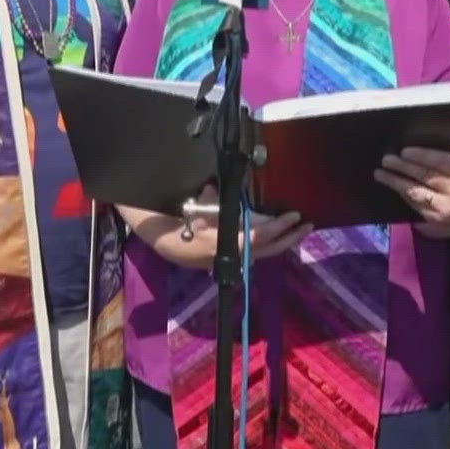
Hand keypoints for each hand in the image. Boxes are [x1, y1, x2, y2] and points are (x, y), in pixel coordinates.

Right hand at [129, 185, 310, 271]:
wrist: (142, 230)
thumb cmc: (159, 212)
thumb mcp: (181, 202)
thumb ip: (205, 199)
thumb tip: (220, 188)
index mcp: (208, 244)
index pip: (249, 239)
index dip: (273, 229)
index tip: (292, 216)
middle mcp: (216, 256)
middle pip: (259, 252)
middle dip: (285, 239)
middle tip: (307, 225)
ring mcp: (216, 259)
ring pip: (255, 254)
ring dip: (278, 242)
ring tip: (299, 230)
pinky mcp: (217, 257)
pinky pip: (246, 251)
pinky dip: (264, 243)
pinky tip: (276, 233)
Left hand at [375, 148, 449, 238]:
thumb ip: (448, 152)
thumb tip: (417, 141)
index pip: (442, 161)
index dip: (422, 156)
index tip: (404, 151)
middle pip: (426, 176)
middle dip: (403, 167)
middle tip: (386, 160)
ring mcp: (447, 208)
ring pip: (416, 193)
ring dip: (396, 182)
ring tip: (380, 173)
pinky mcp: (436, 221)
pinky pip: (414, 206)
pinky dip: (402, 194)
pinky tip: (392, 186)